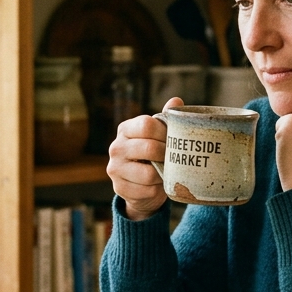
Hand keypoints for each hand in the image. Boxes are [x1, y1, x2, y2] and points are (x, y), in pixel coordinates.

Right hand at [107, 97, 182, 220]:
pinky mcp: (119, 188)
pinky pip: (147, 190)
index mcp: (125, 129)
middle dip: (167, 154)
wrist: (139, 186)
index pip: (146, 124)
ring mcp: (115, 169)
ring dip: (162, 174)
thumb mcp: (157, 136)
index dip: (165, 133)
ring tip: (166, 172)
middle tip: (175, 158)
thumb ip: (165, 119)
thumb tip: (176, 100)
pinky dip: (157, 190)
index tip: (174, 140)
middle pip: (149, 148)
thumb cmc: (151, 156)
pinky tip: (157, 185)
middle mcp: (116, 147)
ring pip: (149, 173)